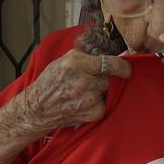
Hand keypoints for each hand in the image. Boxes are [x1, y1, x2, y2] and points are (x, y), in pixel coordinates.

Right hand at [10, 49, 130, 135]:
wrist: (37, 109)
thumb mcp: (64, 60)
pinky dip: (97, 104)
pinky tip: (82, 103)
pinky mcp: (93, 113)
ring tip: (83, 93)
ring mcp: (89, 98)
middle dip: (104, 79)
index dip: (122, 65)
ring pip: (107, 90)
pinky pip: (104, 104)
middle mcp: (84, 81)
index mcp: (77, 63)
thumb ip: (87, 54)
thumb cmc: (50, 82)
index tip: (126, 67)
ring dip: (100, 91)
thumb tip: (110, 50)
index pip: (111, 63)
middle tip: (90, 82)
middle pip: (110, 77)